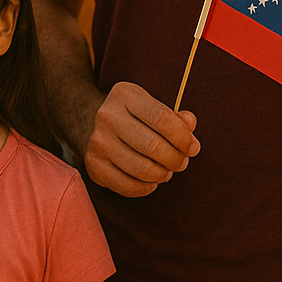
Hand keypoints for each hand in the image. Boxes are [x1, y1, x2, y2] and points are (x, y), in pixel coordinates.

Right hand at [82, 81, 199, 197]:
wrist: (87, 121)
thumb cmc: (131, 115)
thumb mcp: (150, 105)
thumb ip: (174, 116)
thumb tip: (190, 124)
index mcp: (125, 95)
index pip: (162, 118)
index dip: (183, 137)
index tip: (193, 148)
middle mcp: (107, 116)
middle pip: (153, 146)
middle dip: (175, 159)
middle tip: (182, 162)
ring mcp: (98, 143)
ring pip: (142, 169)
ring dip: (163, 174)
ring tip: (167, 171)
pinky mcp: (94, 166)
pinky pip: (128, 186)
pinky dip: (147, 187)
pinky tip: (152, 180)